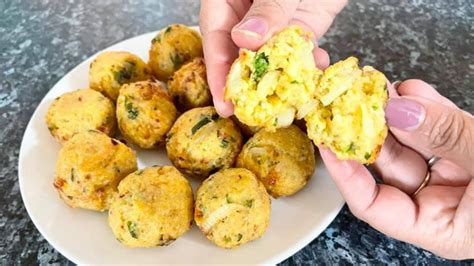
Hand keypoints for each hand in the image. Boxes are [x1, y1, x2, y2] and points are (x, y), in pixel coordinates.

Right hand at [200, 0, 346, 116]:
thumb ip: (265, 7)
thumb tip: (245, 40)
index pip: (215, 38)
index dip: (218, 72)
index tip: (224, 102)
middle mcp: (245, 14)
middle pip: (239, 54)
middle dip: (247, 84)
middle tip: (253, 112)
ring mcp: (272, 22)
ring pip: (269, 58)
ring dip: (281, 78)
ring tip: (290, 98)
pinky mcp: (298, 27)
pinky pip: (297, 52)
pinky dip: (307, 64)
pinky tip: (317, 70)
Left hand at [320, 79, 473, 258]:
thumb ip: (447, 138)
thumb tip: (399, 109)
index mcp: (441, 228)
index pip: (373, 205)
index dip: (345, 174)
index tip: (326, 142)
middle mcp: (442, 203)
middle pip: (388, 166)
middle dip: (368, 129)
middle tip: (349, 99)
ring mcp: (456, 176)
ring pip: (411, 142)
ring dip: (395, 111)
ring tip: (379, 86)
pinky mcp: (468, 151)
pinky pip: (438, 128)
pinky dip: (425, 106)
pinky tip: (411, 89)